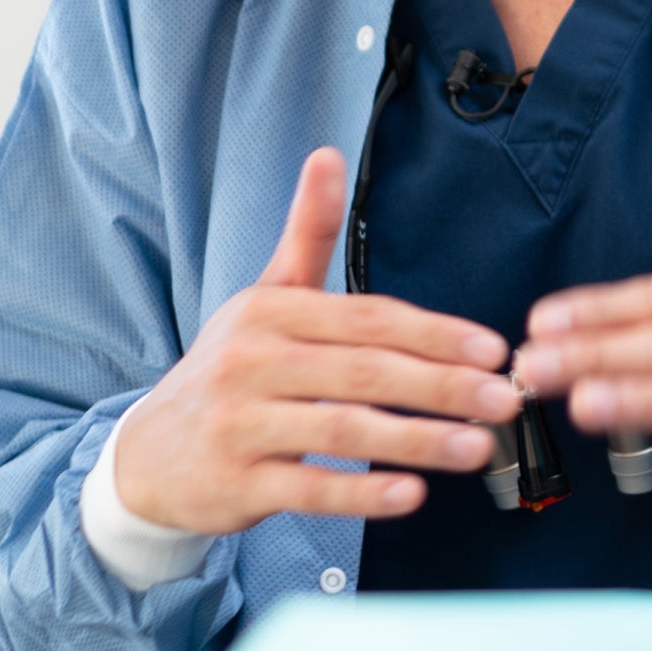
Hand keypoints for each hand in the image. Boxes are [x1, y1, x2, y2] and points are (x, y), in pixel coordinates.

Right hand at [114, 149, 519, 532]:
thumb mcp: (265, 296)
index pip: (368, 318)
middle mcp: (252, 362)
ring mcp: (241, 425)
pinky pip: (309, 489)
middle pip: (365, 372)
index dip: (434, 333)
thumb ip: (307, 233)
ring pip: (343, 431)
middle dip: (441, 386)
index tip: (491, 349)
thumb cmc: (229, 368)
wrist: (147, 453)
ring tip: (477, 446)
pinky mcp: (236, 483)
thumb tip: (328, 155)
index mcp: (271, 312)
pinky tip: (410, 494)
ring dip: (417, 441)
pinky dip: (361, 493)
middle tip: (504, 398)